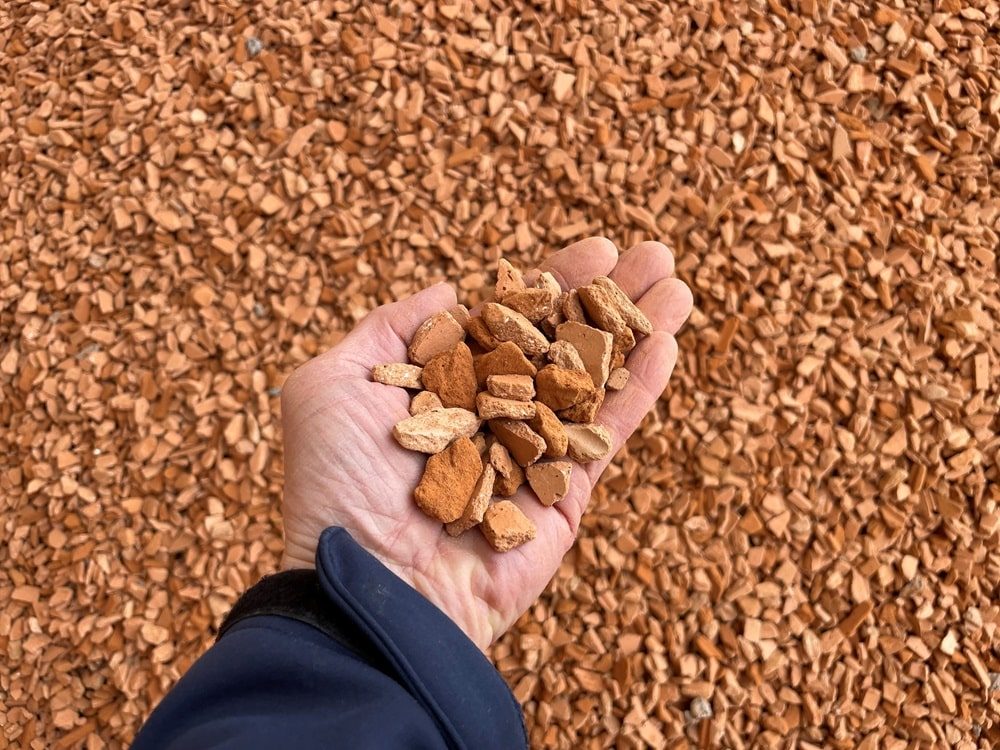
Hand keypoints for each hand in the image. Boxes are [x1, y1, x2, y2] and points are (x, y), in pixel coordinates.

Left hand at [279, 237, 692, 649]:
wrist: (366, 579)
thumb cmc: (337, 482)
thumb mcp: (332, 384)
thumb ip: (388, 327)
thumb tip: (447, 292)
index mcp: (440, 386)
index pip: (507, 323)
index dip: (552, 284)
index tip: (595, 248)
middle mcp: (490, 416)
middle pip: (561, 345)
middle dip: (609, 299)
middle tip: (654, 254)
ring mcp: (530, 456)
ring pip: (594, 383)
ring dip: (639, 333)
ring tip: (678, 285)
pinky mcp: (561, 498)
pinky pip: (606, 436)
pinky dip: (638, 392)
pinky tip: (668, 344)